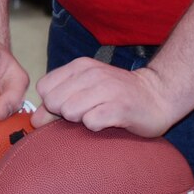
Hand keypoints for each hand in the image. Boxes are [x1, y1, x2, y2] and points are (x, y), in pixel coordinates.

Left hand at [34, 59, 179, 136]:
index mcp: (80, 66)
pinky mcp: (120, 108)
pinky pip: (91, 122)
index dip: (51, 102)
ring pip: (69, 111)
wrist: (159, 96)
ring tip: (97, 116)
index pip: (44, 87)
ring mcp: (107, 89)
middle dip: (63, 114)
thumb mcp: (86, 91)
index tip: (68, 106)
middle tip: (85, 113)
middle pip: (54, 102)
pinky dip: (95, 126)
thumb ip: (58, 102)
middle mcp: (92, 74)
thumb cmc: (118, 96)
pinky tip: (107, 122)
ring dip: (80, 120)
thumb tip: (34, 120)